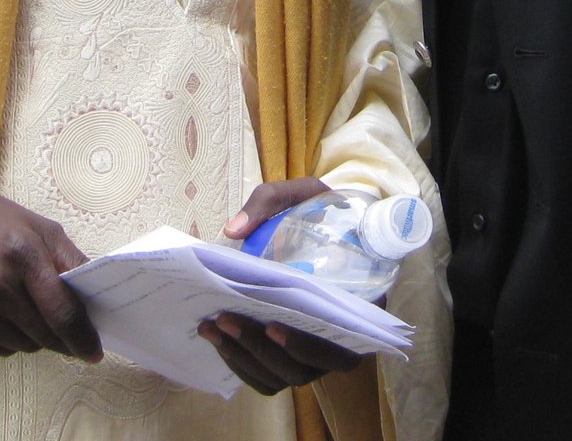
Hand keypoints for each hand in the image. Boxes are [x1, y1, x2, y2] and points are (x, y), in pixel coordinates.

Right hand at [0, 183, 100, 361]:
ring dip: (35, 336)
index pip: (61, 312)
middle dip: (63, 338)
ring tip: (27, 308)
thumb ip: (70, 259)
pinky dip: (10, 339)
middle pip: (44, 335)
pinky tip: (4, 313)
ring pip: (23, 346)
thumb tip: (95, 294)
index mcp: (21, 256)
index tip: (94, 351)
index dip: (82, 336)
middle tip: (68, 331)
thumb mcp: (37, 226)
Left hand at [204, 177, 363, 394]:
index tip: (274, 325)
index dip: (306, 346)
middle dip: (260, 350)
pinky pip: (264, 377)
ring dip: (243, 358)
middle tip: (227, 318)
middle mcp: (338, 344)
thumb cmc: (324, 214)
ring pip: (279, 377)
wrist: (330, 228)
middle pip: (301, 370)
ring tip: (213, 325)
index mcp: (359, 311)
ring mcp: (312, 357)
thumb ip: (271, 202)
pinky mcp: (288, 358)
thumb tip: (233, 231)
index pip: (339, 348)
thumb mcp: (307, 194)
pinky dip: (237, 363)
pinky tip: (214, 335)